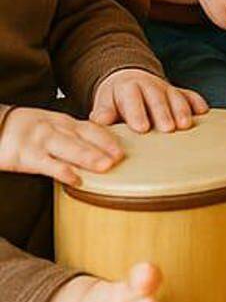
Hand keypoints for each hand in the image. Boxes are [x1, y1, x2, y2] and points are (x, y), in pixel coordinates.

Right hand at [0, 105, 122, 185]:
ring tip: (106, 166)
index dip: (108, 137)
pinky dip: (62, 171)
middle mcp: (55, 129)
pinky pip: (47, 164)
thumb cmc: (24, 129)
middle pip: (84, 137)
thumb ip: (71, 135)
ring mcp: (41, 141)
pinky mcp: (25, 156)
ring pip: (69, 148)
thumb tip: (96, 147)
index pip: (91, 128)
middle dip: (104, 147)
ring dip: (89, 156)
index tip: (124, 147)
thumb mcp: (51, 126)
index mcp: (63, 122)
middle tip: (121, 157)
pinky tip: (75, 179)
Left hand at [90, 70, 207, 132]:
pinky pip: (189, 95)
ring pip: (175, 96)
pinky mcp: (178, 91)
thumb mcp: (104, 102)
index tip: (141, 128)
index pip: (133, 99)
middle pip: (157, 98)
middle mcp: (149, 85)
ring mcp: (166, 88)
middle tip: (168, 128)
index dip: (137, 113)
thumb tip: (101, 121)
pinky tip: (203, 112)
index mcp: (128, 88)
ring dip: (182, 110)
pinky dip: (196, 102)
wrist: (129, 80)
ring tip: (186, 125)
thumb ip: (103, 112)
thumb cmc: (115, 99)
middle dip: (163, 113)